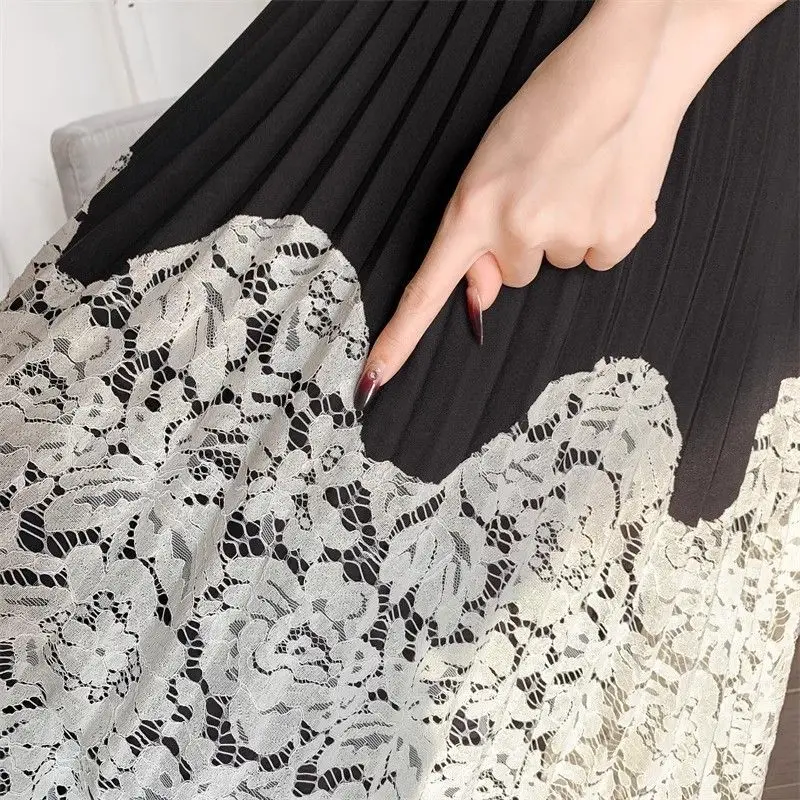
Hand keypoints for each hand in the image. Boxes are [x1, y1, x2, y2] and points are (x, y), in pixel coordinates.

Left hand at [352, 0, 786, 411]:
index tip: (376, 378)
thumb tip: (477, 295)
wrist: (627, 70)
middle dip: (524, 241)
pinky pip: (598, 258)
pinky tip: (606, 189)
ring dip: (563, 232)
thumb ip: (476, 233)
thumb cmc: (551, 105)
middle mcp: (516, 229)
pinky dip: (601, 232)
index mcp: (473, 207)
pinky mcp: (616, 236)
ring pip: (556, 264)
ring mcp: (568, 236)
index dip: (400, 339)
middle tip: (545, 188)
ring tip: (577, 178)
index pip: (427, 289)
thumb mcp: (491, 163)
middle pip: (511, 273)